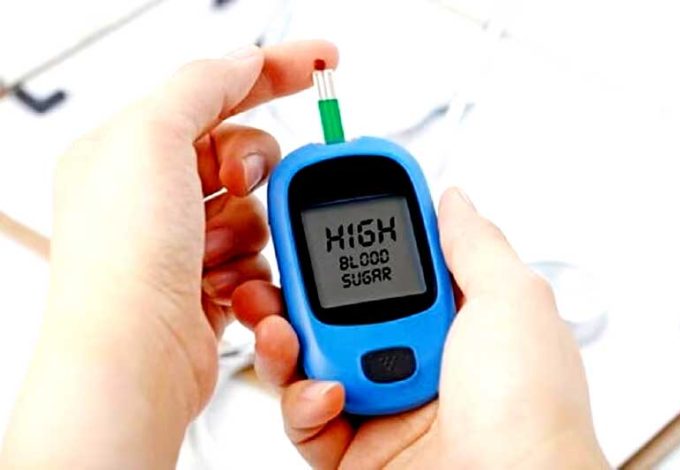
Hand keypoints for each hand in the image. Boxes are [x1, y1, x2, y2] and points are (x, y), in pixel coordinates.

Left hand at [1, 41, 337, 467]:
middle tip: (240, 182)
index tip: (323, 65)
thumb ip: (202, 86)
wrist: (135, 362)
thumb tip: (244, 60)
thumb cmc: (123, 264)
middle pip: (241, 153)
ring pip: (258, 210)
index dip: (272, 72)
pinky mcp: (207, 284)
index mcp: (128, 151)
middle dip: (254, 169)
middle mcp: (152, 196)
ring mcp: (181, 243)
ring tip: (218, 254)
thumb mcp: (151, 139)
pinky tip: (224, 287)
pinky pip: (259, 258)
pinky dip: (252, 270)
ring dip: (251, 231)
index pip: (213, 91)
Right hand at [233, 188, 607, 468]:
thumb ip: (475, 245)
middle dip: (298, 287)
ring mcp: (387, 404)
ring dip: (286, 341)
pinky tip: (328, 394)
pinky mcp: (357, 451)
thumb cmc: (532, 415)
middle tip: (273, 270)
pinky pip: (307, 417)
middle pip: (340, 309)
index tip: (324, 208)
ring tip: (280, 328)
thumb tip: (454, 199)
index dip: (358, 234)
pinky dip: (303, 402)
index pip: (397, 263)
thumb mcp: (513, 303)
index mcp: (460, 320)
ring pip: (311, 360)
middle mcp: (421, 359)